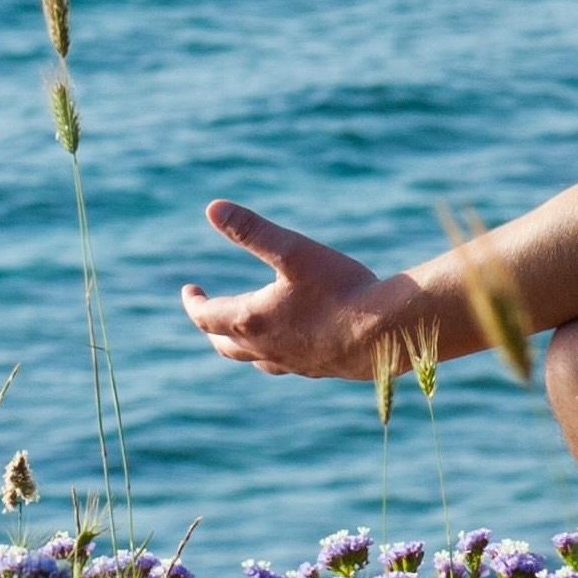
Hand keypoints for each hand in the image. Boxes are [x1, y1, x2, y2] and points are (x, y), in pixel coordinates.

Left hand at [182, 201, 394, 379]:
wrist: (386, 333)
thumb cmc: (339, 289)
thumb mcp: (293, 250)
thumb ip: (251, 230)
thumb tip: (212, 207)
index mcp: (252, 320)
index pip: (206, 316)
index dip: (194, 302)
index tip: (191, 290)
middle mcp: (266, 348)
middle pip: (223, 343)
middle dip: (211, 325)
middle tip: (208, 310)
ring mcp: (293, 363)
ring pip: (253, 359)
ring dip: (239, 344)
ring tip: (243, 330)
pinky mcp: (319, 370)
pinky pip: (284, 365)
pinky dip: (273, 353)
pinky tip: (289, 344)